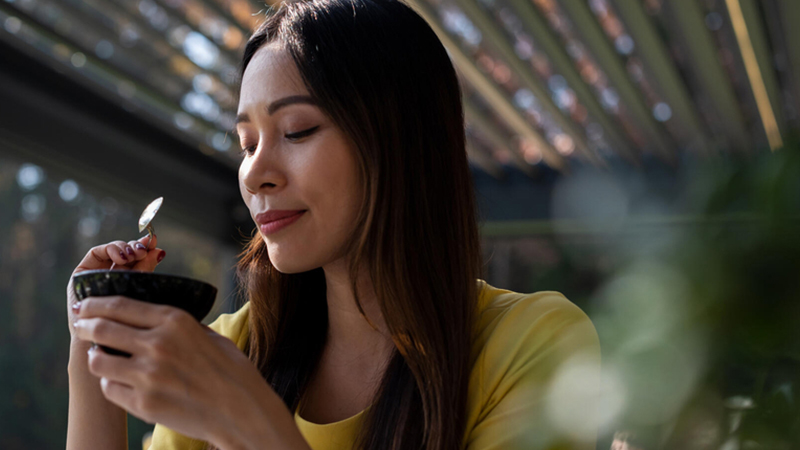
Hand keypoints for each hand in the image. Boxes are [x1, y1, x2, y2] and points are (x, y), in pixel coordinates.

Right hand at [67, 234, 163, 337]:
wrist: (106, 349)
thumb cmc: (129, 326)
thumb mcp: (140, 292)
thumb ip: (146, 272)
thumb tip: (159, 250)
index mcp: (128, 280)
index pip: (137, 258)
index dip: (146, 248)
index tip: (156, 246)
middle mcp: (110, 276)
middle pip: (125, 253)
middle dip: (136, 246)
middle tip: (146, 249)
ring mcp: (95, 275)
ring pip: (111, 251)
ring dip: (124, 247)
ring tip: (135, 254)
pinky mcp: (81, 275)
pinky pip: (95, 253)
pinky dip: (109, 249)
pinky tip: (122, 256)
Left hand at [71, 296, 272, 445]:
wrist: (242, 411)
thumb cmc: (232, 371)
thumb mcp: (209, 335)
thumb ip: (178, 326)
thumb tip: (151, 319)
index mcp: (176, 321)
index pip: (121, 305)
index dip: (96, 303)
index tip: (85, 304)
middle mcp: (158, 344)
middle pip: (102, 328)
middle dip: (85, 324)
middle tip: (80, 324)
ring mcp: (148, 376)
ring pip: (98, 360)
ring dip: (95, 356)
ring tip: (99, 355)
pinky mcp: (143, 403)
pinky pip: (110, 388)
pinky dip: (110, 382)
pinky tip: (118, 380)